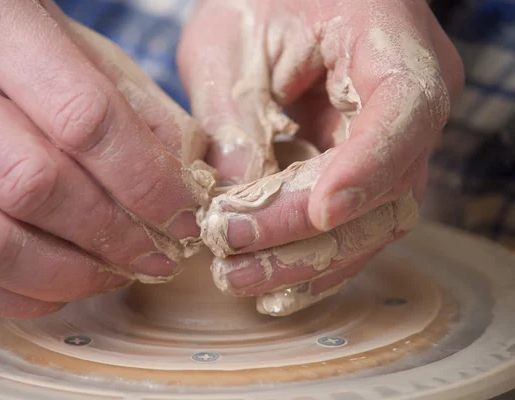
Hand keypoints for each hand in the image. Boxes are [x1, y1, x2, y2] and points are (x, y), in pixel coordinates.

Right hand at [0, 0, 211, 317]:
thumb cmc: (8, 29)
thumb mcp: (76, 41)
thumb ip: (133, 100)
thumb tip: (184, 174)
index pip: (84, 119)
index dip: (145, 180)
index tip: (184, 215)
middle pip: (34, 186)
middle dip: (113, 236)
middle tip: (158, 255)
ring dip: (67, 275)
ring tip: (117, 275)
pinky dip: (14, 294)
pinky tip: (61, 288)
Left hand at [179, 0, 463, 314]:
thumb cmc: (256, 0)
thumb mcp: (228, 43)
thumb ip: (233, 117)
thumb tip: (232, 201)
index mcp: (390, 44)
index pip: (405, 110)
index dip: (368, 168)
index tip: (320, 212)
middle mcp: (409, 102)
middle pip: (386, 188)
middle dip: (307, 235)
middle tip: (236, 262)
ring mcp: (393, 141)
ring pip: (372, 221)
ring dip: (306, 261)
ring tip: (240, 279)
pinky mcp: (366, 168)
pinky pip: (353, 223)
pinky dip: (313, 257)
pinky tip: (272, 282)